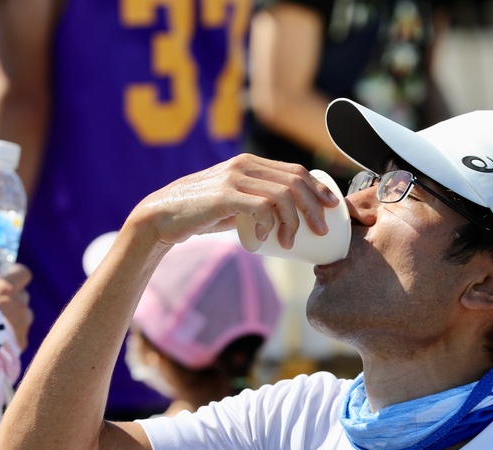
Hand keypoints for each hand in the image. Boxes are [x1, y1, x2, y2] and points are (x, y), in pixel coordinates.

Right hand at [0, 263, 32, 350]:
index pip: (23, 274)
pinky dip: (11, 335)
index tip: (7, 276)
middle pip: (23, 296)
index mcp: (5, 289)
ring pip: (23, 316)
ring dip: (14, 317)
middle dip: (12, 298)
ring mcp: (22, 326)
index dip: (15, 274)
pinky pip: (20, 335)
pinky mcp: (21, 344)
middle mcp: (18, 306)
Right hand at [130, 154, 339, 248]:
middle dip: (313, 207)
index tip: (330, 206)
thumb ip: (255, 201)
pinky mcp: (224, 196)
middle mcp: (244, 166)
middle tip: (319, 231)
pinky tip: (264, 238)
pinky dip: (269, 225)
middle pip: (295, 181)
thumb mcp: (233, 202)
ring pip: (282, 195)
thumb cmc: (201, 214)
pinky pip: (261, 207)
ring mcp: (234, 179)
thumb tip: (284, 217)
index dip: (318, 188)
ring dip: (293, 221)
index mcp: (250, 164)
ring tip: (289, 241)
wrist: (162, 217)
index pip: (295, 170)